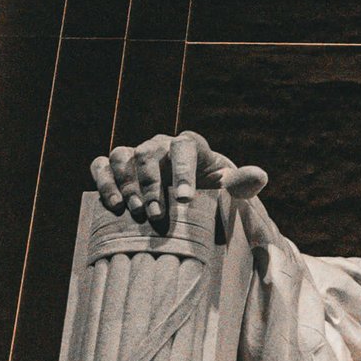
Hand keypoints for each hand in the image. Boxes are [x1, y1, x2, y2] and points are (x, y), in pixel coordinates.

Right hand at [91, 132, 270, 242]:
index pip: (185, 147)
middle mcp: (160, 145)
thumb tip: (259, 177)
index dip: (183, 170)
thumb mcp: (228, 187)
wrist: (189, 194)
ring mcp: (136, 154)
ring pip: (122, 156)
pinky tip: (113, 204)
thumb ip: (241, 183)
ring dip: (126, 184)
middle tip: (157, 215)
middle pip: (148, 154)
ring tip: (134, 211)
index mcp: (190, 145)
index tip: (185, 199)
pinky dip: (103, 180)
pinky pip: (101, 164)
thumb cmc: (211, 189)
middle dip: (151, 186)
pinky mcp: (117, 167)